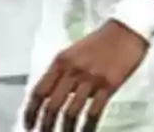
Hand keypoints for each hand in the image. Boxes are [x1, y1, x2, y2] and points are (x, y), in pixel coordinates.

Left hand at [24, 21, 148, 131]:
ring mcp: (90, 78)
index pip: (39, 90)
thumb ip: (63, 72)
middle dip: (45, 124)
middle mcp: (72, 70)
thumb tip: (53, 96)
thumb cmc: (100, 41)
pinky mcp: (107, 85)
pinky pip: (93, 112)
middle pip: (51, 104)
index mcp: (60, 61)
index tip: (28, 123)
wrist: (125, 31)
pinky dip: (87, 127)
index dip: (30, 110)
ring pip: (70, 111)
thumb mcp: (73, 52)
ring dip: (65, 129)